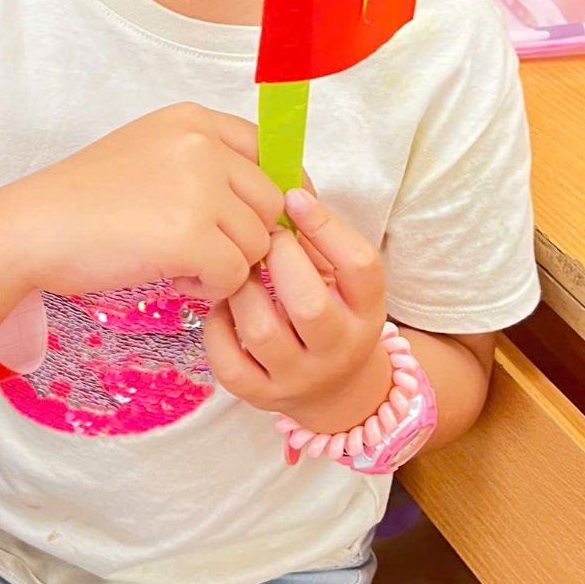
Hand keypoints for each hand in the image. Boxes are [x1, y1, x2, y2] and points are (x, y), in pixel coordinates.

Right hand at [0, 104, 284, 332]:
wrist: (32, 228)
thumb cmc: (83, 200)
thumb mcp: (150, 153)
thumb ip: (206, 162)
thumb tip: (273, 197)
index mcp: (193, 120)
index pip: (269, 150)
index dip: (279, 189)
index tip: (270, 220)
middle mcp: (202, 145)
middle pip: (271, 201)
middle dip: (248, 236)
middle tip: (204, 253)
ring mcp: (198, 187)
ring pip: (257, 242)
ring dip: (227, 265)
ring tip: (181, 266)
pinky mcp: (190, 235)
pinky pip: (234, 274)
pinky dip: (210, 289)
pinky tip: (175, 281)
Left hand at [202, 187, 390, 429]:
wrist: (336, 392)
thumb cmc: (333, 315)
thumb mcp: (343, 281)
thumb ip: (320, 241)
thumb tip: (283, 188)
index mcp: (366, 313)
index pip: (361, 267)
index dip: (327, 226)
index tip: (295, 197)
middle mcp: (337, 349)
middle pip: (310, 305)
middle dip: (279, 259)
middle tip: (265, 238)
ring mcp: (297, 377)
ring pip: (262, 331)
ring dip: (243, 289)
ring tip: (241, 270)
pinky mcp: (258, 395)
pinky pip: (229, 361)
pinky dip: (218, 325)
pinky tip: (225, 306)